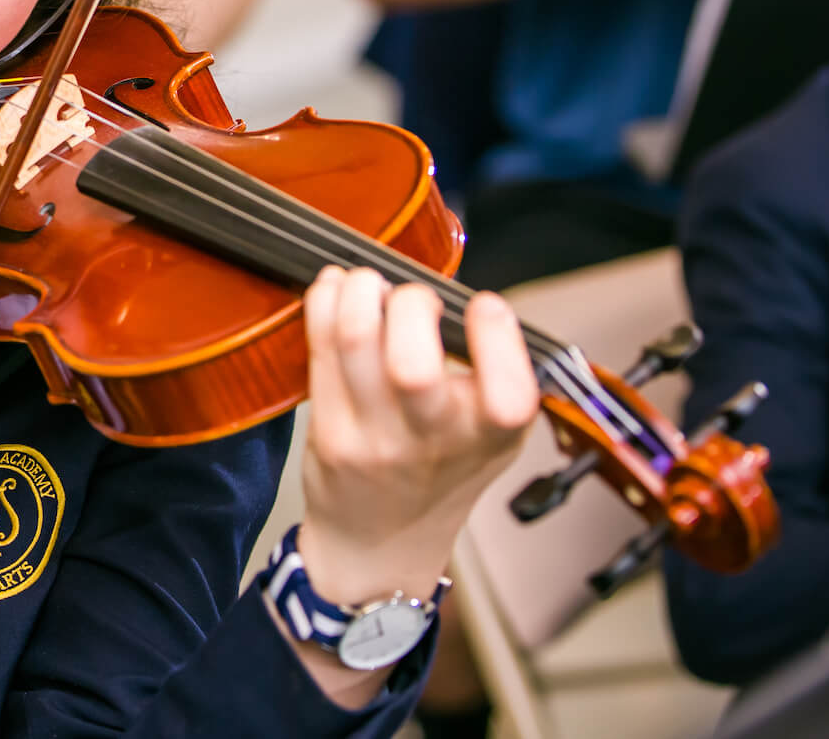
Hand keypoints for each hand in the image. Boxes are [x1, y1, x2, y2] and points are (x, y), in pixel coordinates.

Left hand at [295, 267, 536, 609]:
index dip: (496, 333)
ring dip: (360, 289)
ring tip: (369, 286)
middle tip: (414, 300)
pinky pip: (320, 348)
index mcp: (492, 436)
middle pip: (413, 362)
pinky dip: (326, 300)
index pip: (508, 392)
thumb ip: (493, 374)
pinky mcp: (328, 430)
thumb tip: (462, 296)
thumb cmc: (440, 473)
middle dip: (411, 301)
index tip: (483, 307)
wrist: (380, 544)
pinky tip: (336, 288)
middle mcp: (433, 441)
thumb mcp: (492, 436)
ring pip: (355, 341)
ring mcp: (373, 440)